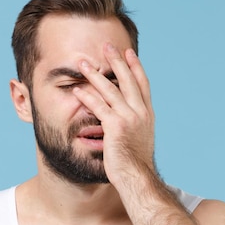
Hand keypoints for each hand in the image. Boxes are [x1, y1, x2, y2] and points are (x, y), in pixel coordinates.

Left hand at [73, 43, 155, 187]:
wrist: (138, 179)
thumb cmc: (135, 167)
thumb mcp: (139, 142)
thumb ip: (133, 127)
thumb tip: (125, 124)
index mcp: (148, 116)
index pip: (142, 85)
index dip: (135, 67)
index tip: (129, 53)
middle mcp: (141, 114)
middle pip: (128, 80)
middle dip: (116, 61)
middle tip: (107, 45)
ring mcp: (129, 119)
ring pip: (111, 90)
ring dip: (96, 75)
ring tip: (83, 63)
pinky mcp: (116, 127)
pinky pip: (99, 107)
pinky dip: (87, 97)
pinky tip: (77, 90)